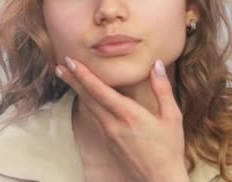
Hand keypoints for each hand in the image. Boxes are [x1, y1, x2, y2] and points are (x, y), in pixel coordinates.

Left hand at [55, 57, 188, 181]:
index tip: (71, 62)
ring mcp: (109, 134)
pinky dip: (87, 104)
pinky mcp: (109, 142)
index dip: (84, 75)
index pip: (100, 91)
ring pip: (89, 108)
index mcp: (129, 115)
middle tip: (59, 65)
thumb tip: (157, 65)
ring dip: (77, 91)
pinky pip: (95, 118)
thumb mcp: (172, 116)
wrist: (160, 178)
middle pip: (88, 98)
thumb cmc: (169, 148)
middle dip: (73, 80)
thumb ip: (162, 89)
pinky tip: (85, 99)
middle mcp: (114, 124)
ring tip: (68, 78)